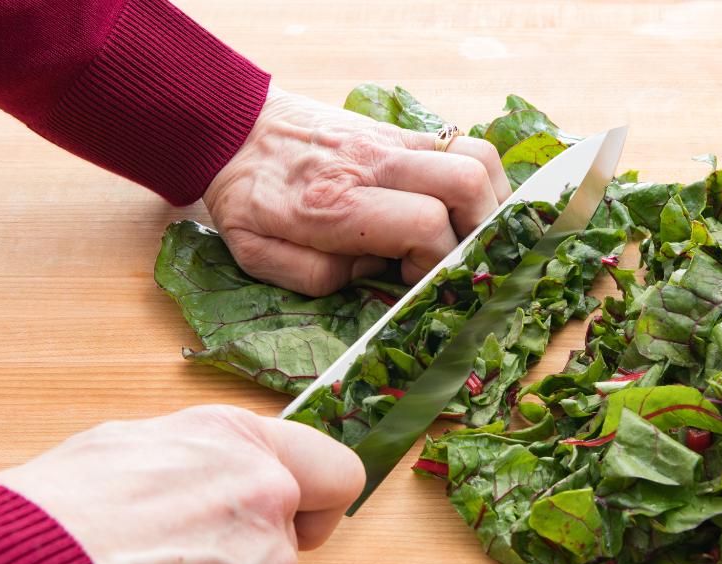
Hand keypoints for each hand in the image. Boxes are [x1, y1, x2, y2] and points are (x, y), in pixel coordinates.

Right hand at [0, 405, 363, 563]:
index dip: (316, 501)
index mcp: (241, 445)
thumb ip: (201, 459)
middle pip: (287, 545)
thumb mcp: (128, 448)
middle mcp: (266, 501)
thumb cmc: (56, 514)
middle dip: (247, 557)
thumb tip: (216, 472)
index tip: (297, 516)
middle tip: (177, 563)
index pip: (336, 473)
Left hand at [203, 85, 510, 295]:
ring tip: (469, 229)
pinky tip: (457, 205)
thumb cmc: (246, 198)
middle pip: (466, 182)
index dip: (436, 262)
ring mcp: (391, 140)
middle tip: (459, 254)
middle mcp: (373, 164)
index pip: (425, 225)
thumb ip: (318, 277)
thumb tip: (374, 273)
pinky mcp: (398, 130)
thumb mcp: (260, 256)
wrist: (232, 128)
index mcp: (337, 204)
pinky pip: (461, 144)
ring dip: (489, 198)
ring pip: (476, 155)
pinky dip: (474, 178)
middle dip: (480, 229)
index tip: (414, 278)